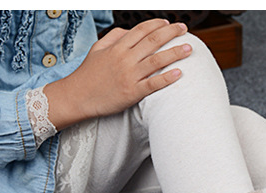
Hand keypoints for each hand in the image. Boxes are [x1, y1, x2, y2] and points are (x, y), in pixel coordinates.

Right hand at [44, 19, 191, 130]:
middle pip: (153, 41)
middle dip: (171, 33)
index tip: (169, 23)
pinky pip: (153, 84)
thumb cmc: (88, 75)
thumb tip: (128, 31)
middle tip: (184, 29)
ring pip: (157, 60)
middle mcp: (125, 59)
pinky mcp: (132, 92)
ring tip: (189, 48)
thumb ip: (114, 38)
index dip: (157, 25)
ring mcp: (129, 75)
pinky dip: (167, 78)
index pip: (141, 30)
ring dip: (175, 53)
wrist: (77, 97)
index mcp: (117, 48)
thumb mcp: (97, 50)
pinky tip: (179, 73)